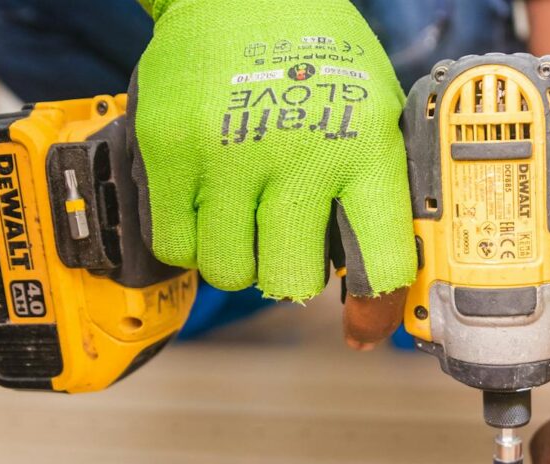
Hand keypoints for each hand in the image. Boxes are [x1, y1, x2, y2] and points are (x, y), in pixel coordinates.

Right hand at [130, 0, 415, 346]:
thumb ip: (377, 189)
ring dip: (239, 258)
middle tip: (287, 244)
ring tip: (246, 215)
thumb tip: (381, 280)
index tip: (365, 324)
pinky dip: (191, 240)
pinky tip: (209, 205)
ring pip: (229, 271)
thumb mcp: (373, 110)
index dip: (376, 307)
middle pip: (291, 282)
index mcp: (364, 147)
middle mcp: (298, 155)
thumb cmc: (316, 54)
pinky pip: (175, 245)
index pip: (380, 260)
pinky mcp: (169, 151)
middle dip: (291, 275)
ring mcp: (227, 154)